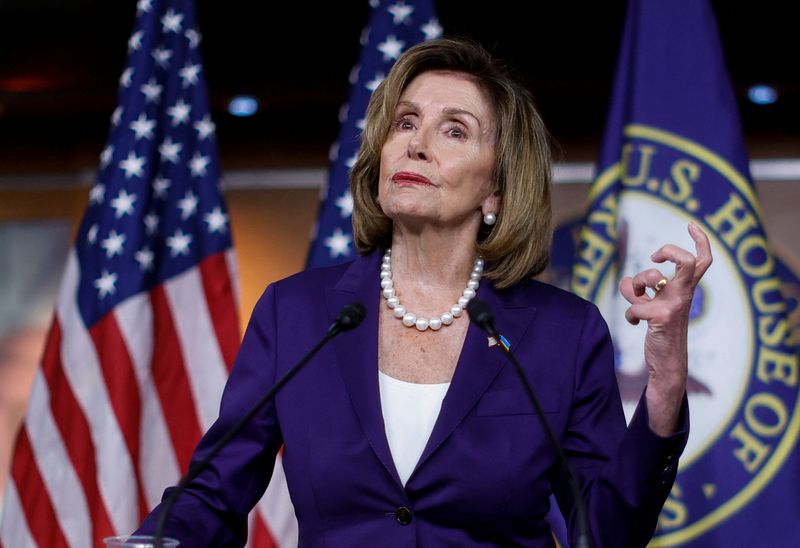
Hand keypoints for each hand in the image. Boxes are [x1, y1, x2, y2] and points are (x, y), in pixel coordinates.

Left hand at [618, 223, 712, 434]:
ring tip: (636, 298)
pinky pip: (634, 307)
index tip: (690, 225)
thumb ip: (639, 291)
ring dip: (634, 284)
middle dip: (670, 251)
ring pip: (649, 278)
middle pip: (687, 262)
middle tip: (655, 256)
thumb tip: (627, 281)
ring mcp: (674, 306)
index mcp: (685, 289)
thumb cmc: (660, 330)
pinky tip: (635, 324)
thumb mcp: (650, 306)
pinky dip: (630, 314)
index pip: (702, 261)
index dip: (700, 240)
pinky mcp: (661, 318)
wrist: (668, 362)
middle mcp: (684, 295)